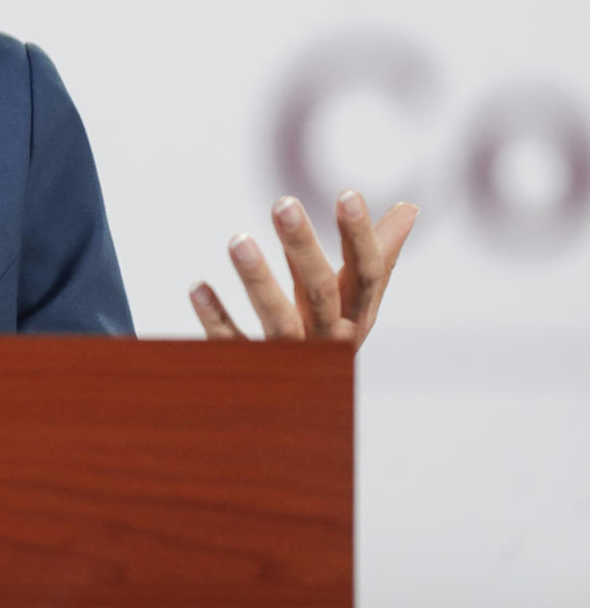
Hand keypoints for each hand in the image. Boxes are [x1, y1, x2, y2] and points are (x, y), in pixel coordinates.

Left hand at [190, 190, 417, 349]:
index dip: (360, 236)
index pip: (367, 274)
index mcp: (357, 317)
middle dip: (303, 248)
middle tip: (283, 203)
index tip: (347, 193)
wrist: (304, 414)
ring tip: (237, 239)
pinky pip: (233, 346)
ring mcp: (291, 357)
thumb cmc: (330, 337)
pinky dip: (216, 318)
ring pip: (277, 320)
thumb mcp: (355, 300)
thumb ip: (376, 255)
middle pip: (320, 292)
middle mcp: (329, 339)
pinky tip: (198, 287)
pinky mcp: (253, 371)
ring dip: (258, 280)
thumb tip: (409, 208)